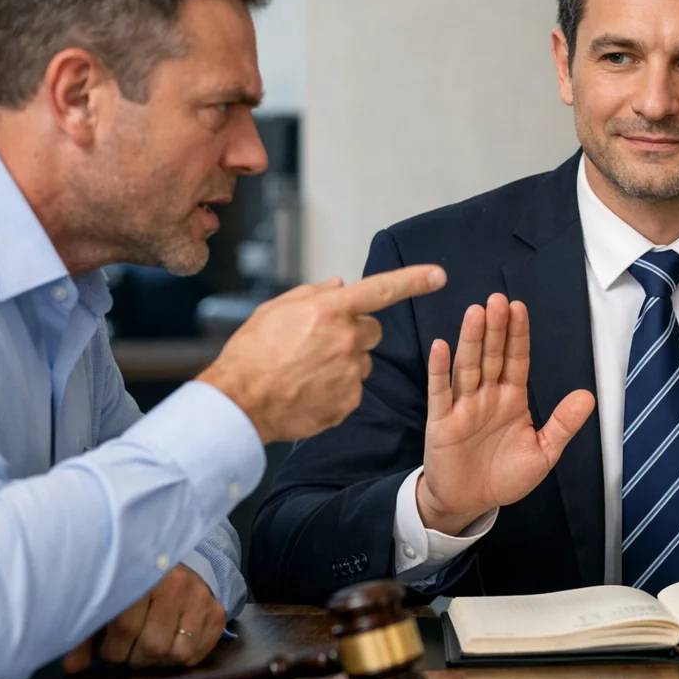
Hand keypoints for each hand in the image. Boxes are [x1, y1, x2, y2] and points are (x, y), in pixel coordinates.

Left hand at [62, 565, 224, 671]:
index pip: (126, 629)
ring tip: (149, 649)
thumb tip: (72, 668)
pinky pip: (197, 654)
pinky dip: (180, 659)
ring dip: (158, 660)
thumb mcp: (107, 602)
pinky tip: (169, 646)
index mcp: (144, 577)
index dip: (112, 651)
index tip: (107, 650)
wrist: (174, 561)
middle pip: (153, 646)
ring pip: (177, 653)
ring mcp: (201, 599)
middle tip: (128, 651)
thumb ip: (85, 634)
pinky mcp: (217, 612)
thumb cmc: (134, 586)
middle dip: (134, 657)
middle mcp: (177, 585)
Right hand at [198, 264, 446, 443]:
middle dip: (354, 332)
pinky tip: (309, 389)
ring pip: (361, 361)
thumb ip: (314, 295)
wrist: (239, 403)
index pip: (382, 289)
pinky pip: (352, 388)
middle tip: (321, 343)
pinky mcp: (348, 401)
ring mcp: (350, 373)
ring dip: (344, 362)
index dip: (414, 280)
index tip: (439, 275)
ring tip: (307, 370)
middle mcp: (346, 339)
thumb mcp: (275, 310)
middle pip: (372, 330)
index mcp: (330, 310)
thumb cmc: (251, 353)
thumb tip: (340, 285)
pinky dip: (336, 388)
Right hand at [416, 294, 594, 534]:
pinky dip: (439, 370)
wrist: (470, 503)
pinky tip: (440, 346)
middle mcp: (487, 395)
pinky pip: (440, 392)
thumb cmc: (505, 476)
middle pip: (491, 355)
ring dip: (470, 340)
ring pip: (468, 367)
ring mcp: (463, 406)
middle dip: (495, 328)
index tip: (519, 307)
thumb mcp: (543, 453)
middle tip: (498, 299)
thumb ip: (562, 424)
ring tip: (475, 313)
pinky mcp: (441, 421)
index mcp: (511, 398)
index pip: (516, 359)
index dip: (518, 334)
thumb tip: (588, 396)